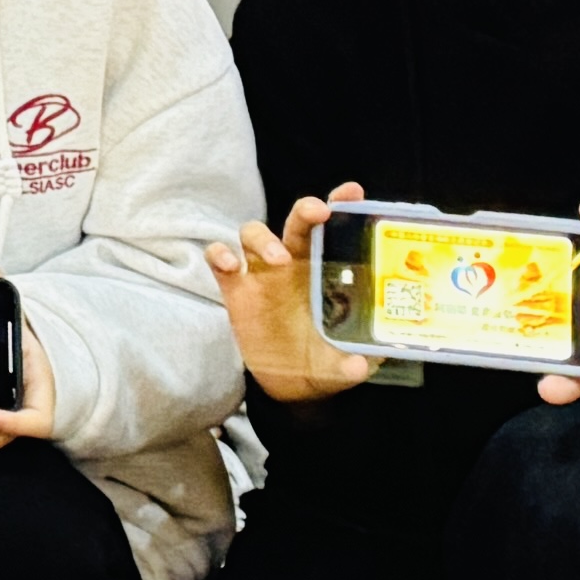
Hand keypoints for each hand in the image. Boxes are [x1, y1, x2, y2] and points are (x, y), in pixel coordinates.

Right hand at [201, 188, 385, 408]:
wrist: (292, 386)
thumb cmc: (326, 360)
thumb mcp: (345, 362)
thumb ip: (354, 362)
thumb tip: (360, 367)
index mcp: (325, 269)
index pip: (332, 229)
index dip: (341, 204)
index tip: (352, 192)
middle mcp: (293, 262)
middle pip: (295, 221)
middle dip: (305, 210)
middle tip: (318, 212)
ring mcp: (261, 273)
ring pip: (253, 232)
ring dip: (263, 238)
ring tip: (278, 260)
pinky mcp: (235, 290)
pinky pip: (218, 259)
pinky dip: (220, 255)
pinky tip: (230, 264)